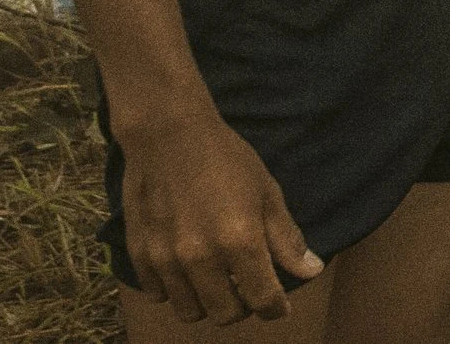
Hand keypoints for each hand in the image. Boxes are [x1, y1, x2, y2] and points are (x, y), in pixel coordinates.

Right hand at [118, 107, 321, 323]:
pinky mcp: (138, 255)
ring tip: (215, 279)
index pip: (262, 299)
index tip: (279, 307)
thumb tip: (311, 272)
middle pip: (225, 314)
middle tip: (246, 287)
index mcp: (239, 242)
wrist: (168, 135)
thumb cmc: (226, 159)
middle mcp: (200, 259)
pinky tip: (184, 269)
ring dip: (207, 302)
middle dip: (242, 307)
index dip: (275, 308)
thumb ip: (286, 239)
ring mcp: (165, 260)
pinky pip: (158, 295)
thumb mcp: (267, 193)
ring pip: (189, 311)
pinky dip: (174, 290)